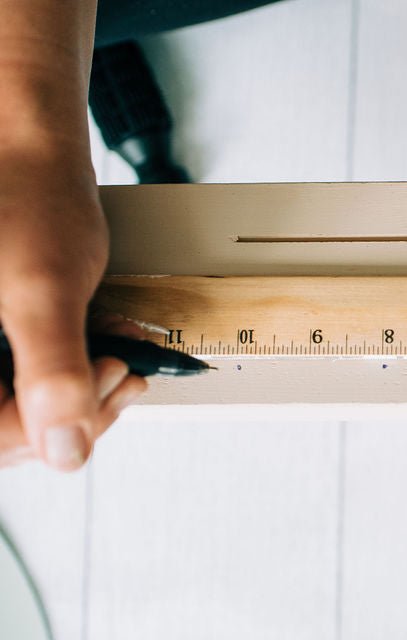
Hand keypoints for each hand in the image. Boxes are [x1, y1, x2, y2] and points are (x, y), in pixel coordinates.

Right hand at [0, 152, 146, 470]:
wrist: (30, 150)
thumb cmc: (29, 197)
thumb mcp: (43, 288)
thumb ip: (52, 370)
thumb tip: (66, 452)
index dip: (53, 425)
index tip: (108, 375)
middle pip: (8, 431)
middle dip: (79, 407)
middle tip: (124, 369)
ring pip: (25, 411)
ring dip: (84, 390)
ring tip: (124, 356)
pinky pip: (30, 380)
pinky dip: (76, 368)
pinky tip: (108, 345)